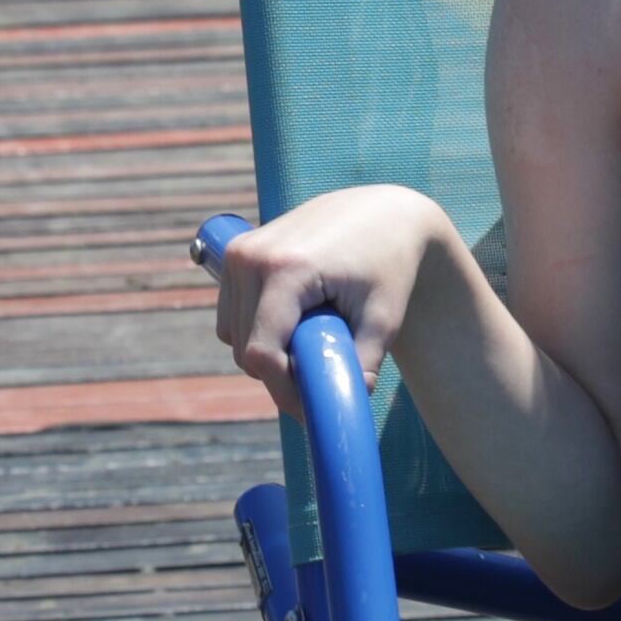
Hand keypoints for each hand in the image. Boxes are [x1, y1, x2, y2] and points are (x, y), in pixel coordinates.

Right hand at [201, 188, 454, 417]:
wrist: (381, 213)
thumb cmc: (388, 265)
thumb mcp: (384, 318)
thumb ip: (362, 364)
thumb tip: (341, 406)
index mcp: (285, 268)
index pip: (261, 352)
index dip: (283, 389)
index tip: (312, 407)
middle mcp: (250, 256)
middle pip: (244, 349)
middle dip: (279, 374)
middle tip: (321, 379)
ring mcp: (238, 252)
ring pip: (232, 335)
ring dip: (266, 351)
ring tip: (313, 340)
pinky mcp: (235, 253)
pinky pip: (232, 315)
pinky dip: (256, 329)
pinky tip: (295, 320)